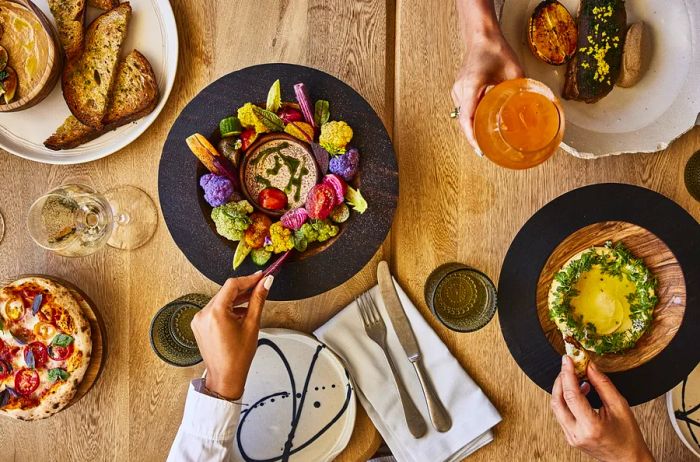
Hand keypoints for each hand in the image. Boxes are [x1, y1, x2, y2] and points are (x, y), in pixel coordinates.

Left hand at [191, 272, 273, 399]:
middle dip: (243, 289)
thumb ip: (258, 300)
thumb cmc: (237, 357)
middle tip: (260, 286)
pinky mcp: (199, 325)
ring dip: (236, 299)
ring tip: (252, 302)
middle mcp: (203, 314)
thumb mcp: (252, 325)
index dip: (249, 279)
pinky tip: (240, 313)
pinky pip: (215, 309)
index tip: (260, 276)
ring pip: (220, 300)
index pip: (232, 285)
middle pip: (226, 292)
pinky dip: (228, 308)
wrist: (225, 377)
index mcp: (216, 312)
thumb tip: (265, 283)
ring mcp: (199, 320)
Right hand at [451, 24, 522, 152]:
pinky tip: (480, 126)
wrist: (482, 37)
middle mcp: (460, 89)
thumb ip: (521, 89)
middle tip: (485, 151)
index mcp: (471, 85)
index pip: (467, 117)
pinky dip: (471, 119)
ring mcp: (457, 90)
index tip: (480, 150)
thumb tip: (532, 106)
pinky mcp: (459, 90)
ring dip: (471, 129)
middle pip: (463, 120)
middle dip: (473, 137)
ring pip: (462, 116)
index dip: (472, 137)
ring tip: (483, 142)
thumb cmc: (496, 51)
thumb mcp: (514, 71)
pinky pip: (463, 110)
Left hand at [551, 356, 654, 461]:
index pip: (571, 395)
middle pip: (557, 400)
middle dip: (561, 379)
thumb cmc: (628, 436)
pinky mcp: (569, 437)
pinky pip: (561, 414)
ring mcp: (571, 437)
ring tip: (577, 377)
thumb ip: (602, 384)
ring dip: (562, 388)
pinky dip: (566, 399)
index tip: (568, 359)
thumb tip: (589, 366)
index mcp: (591, 427)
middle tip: (569, 365)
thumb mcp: (620, 406)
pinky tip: (579, 391)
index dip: (567, 374)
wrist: (628, 459)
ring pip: (556, 407)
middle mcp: (577, 433)